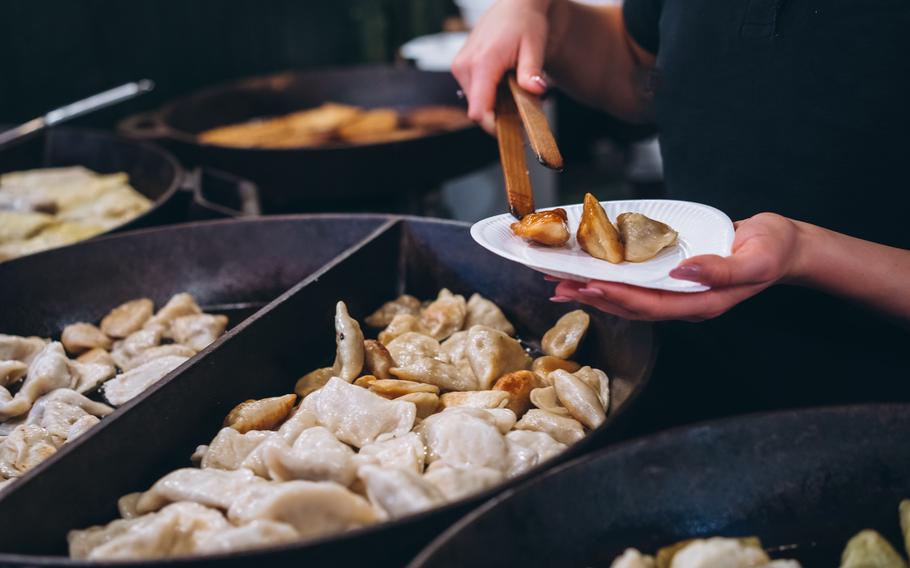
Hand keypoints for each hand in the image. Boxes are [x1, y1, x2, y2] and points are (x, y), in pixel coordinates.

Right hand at [452, 0, 555, 132]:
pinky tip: (505, 82)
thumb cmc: (526, 23)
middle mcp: (464, 66)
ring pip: (475, 102)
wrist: (515, 4)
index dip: (494, 127)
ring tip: (516, 90)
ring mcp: (460, 67)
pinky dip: (490, 94)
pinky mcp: (460, 67)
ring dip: (495, 104)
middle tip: (525, 108)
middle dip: (500, 115)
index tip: (514, 131)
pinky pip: (474, 91)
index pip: (479, 111)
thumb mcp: (534, 46)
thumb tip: (536, 90)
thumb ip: (531, 71)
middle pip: (478, 109)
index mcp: (482, 63)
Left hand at [551, 213, 804, 320]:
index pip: (652, 305)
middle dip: (594, 297)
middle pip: (631, 306)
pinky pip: (637, 285)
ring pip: (629, 299)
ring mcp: (679, 293)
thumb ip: (721, 268)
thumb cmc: (773, 250)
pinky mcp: (674, 279)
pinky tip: (591, 276)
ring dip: (595, 292)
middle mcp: (685, 302)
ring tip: (563, 285)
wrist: (784, 246)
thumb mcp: (756, 258)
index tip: (591, 286)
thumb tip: (684, 270)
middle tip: (560, 287)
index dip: (619, 297)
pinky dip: (611, 281)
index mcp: (703, 302)